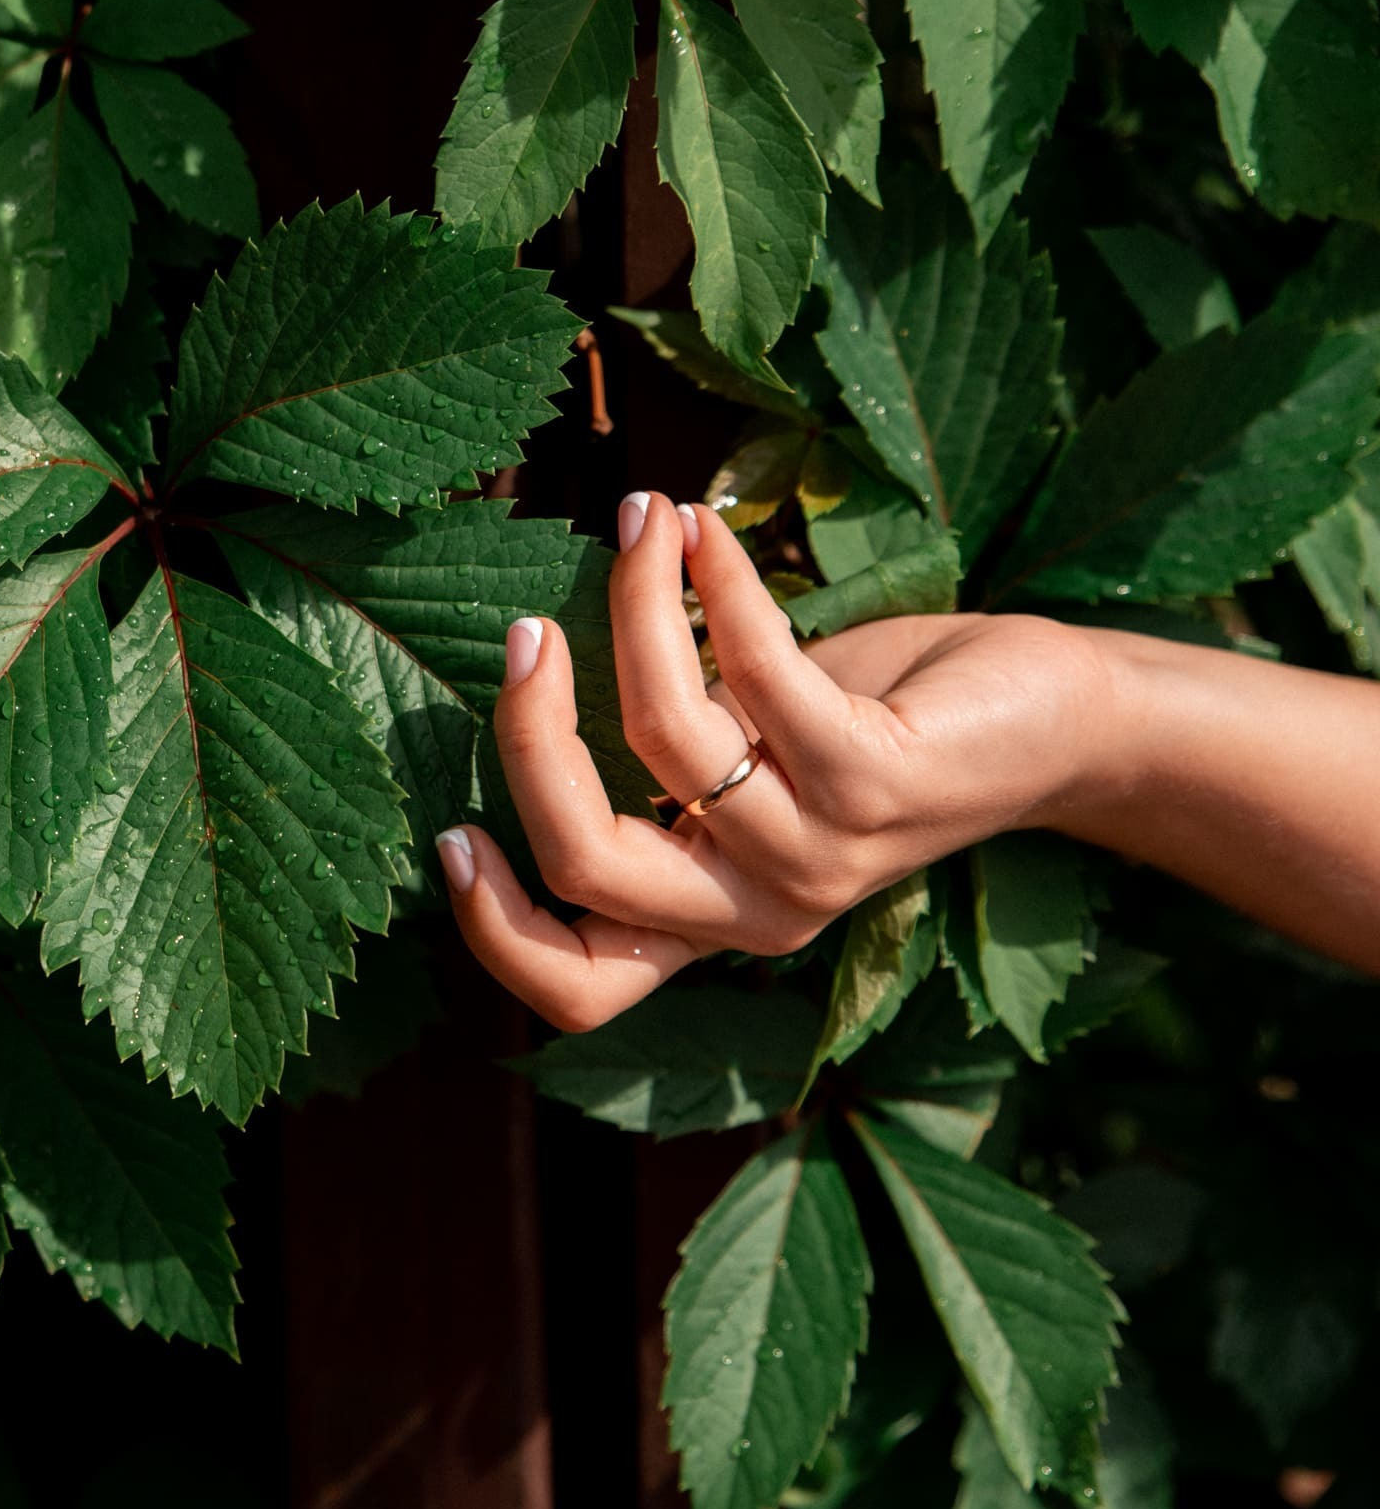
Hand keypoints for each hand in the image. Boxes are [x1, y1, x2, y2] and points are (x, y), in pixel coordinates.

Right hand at [435, 491, 1115, 1031]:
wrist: (1054, 723)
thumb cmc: (877, 723)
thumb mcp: (746, 758)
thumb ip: (656, 754)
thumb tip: (530, 663)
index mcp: (712, 919)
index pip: (580, 987)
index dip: (495, 928)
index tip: (453, 826)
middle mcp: (760, 911)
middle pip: (589, 866)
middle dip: (530, 736)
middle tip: (525, 631)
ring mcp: (822, 854)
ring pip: (665, 740)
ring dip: (634, 606)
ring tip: (640, 521)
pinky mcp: (880, 779)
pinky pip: (758, 670)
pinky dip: (716, 579)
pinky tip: (702, 525)